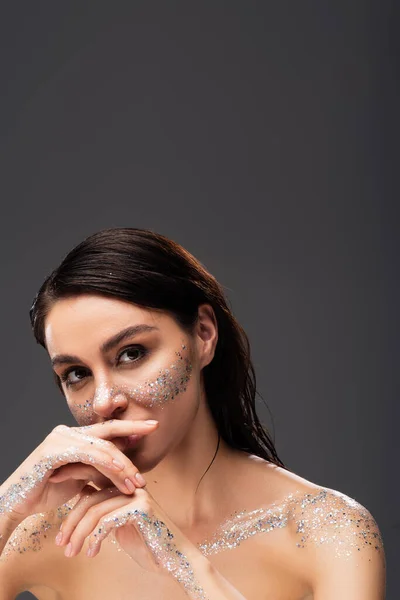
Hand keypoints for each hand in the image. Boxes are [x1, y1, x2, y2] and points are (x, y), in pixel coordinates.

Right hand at [0, 419, 158, 522]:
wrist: (19, 503)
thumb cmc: (48, 491)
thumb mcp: (81, 479)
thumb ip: (99, 469)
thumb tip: (124, 469)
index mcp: (76, 437)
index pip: (107, 429)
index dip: (130, 426)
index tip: (152, 425)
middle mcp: (68, 432)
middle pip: (107, 429)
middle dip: (133, 428)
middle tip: (154, 428)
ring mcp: (60, 438)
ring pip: (101, 446)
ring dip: (123, 464)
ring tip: (137, 480)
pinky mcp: (54, 449)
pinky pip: (87, 454)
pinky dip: (106, 462)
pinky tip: (120, 471)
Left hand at [56, 484, 199, 580]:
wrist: (174, 559)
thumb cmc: (148, 544)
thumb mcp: (120, 525)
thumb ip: (106, 510)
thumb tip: (84, 498)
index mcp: (125, 486)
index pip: (92, 482)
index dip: (71, 490)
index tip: (53, 502)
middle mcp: (131, 486)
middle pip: (90, 498)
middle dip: (71, 522)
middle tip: (60, 543)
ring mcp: (137, 495)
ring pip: (95, 511)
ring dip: (78, 534)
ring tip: (71, 552)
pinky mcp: (141, 509)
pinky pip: (107, 521)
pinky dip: (95, 538)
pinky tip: (92, 553)